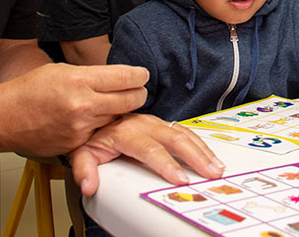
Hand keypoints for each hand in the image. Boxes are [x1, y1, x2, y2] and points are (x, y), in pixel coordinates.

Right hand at [0, 63, 147, 156]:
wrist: (3, 118)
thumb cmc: (28, 91)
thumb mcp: (62, 70)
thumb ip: (91, 75)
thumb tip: (117, 76)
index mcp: (79, 80)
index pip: (125, 76)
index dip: (139, 75)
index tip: (142, 74)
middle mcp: (82, 104)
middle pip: (130, 99)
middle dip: (137, 93)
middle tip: (137, 89)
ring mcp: (80, 126)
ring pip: (117, 117)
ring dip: (119, 110)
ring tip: (110, 103)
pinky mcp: (77, 144)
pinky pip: (99, 132)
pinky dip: (100, 125)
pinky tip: (89, 118)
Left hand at [71, 114, 225, 195]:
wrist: (96, 113)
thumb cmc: (92, 135)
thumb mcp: (81, 151)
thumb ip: (84, 169)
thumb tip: (89, 185)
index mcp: (126, 132)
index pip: (150, 149)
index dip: (166, 164)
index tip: (180, 179)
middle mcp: (144, 124)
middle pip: (174, 139)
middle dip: (195, 157)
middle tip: (209, 173)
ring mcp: (155, 122)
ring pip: (184, 133)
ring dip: (202, 150)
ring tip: (216, 167)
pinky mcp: (163, 123)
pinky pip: (185, 131)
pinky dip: (201, 144)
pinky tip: (211, 156)